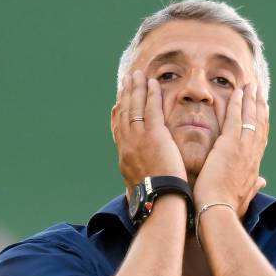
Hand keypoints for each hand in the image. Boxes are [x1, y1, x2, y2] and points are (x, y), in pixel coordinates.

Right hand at [111, 70, 186, 191]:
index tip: (117, 104)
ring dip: (136, 88)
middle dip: (125, 95)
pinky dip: (151, 94)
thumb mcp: (137, 193)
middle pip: (124, 114)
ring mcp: (140, 138)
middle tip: (126, 81)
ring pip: (135, 107)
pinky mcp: (155, 135)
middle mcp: (128, 145)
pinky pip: (152, 109)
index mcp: (124, 158)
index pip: (118, 131)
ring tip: (137, 75)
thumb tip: (132, 195)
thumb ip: (135, 186)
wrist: (158, 200)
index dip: (117, 115)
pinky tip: (152, 82)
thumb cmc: (153, 200)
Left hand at [193, 83, 268, 217]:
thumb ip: (253, 186)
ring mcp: (243, 148)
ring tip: (251, 85)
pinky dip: (238, 104)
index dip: (262, 123)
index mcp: (254, 167)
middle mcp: (253, 154)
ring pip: (251, 118)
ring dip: (251, 99)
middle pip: (260, 125)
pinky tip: (238, 92)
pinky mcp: (230, 145)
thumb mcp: (245, 197)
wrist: (219, 212)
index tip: (263, 110)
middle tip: (260, 91)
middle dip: (260, 106)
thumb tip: (263, 182)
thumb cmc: (228, 208)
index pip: (260, 140)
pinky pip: (236, 118)